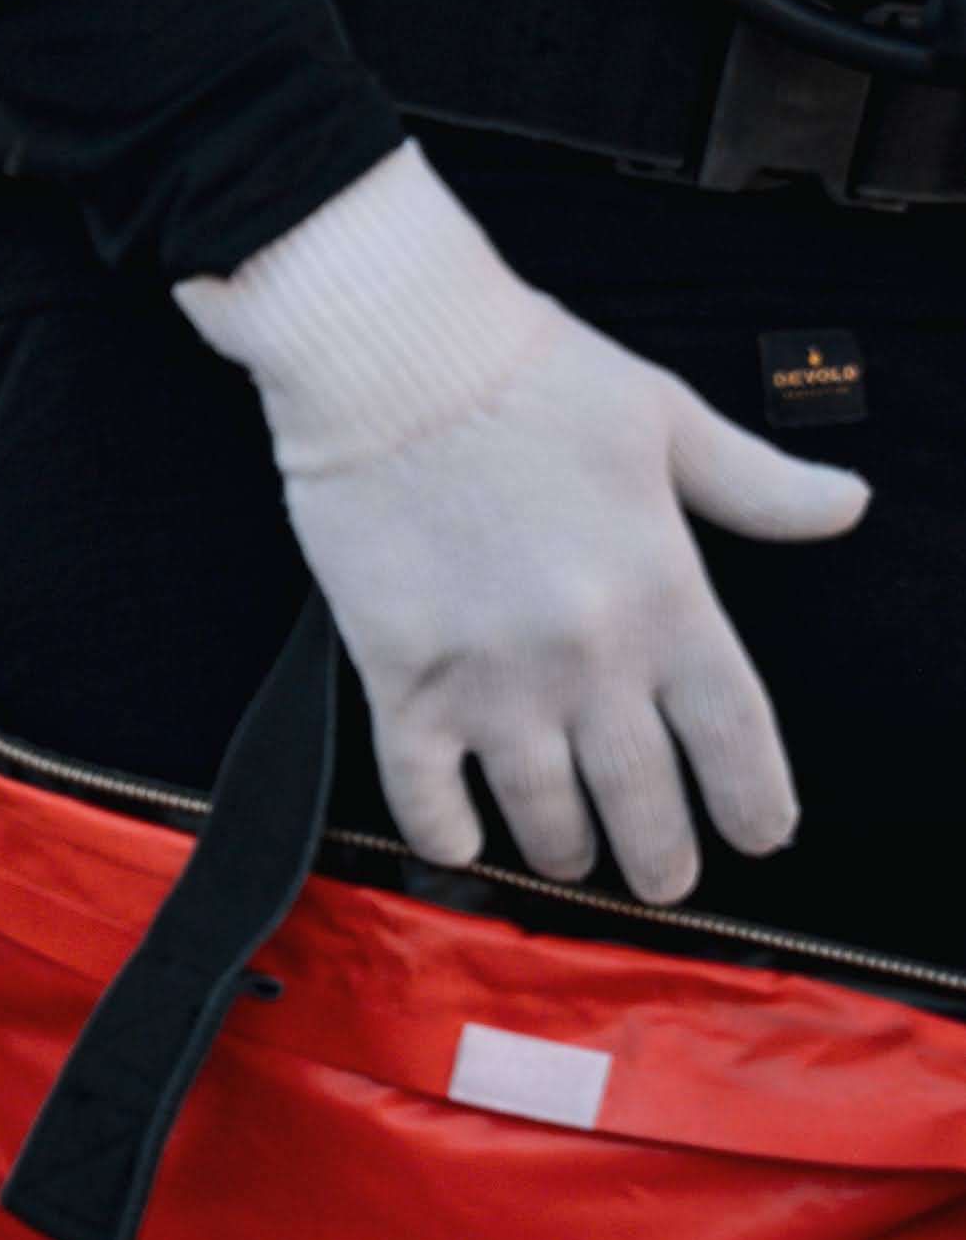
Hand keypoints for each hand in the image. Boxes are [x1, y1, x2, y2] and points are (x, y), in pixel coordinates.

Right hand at [179, 145, 864, 902]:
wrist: (392, 358)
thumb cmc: (532, 375)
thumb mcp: (668, 421)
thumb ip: (757, 485)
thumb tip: (848, 505)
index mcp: (668, 593)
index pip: (737, 736)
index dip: (757, 803)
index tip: (762, 837)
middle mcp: (589, 652)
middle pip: (644, 797)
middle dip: (662, 856)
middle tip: (663, 881)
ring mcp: (490, 672)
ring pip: (543, 808)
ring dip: (566, 851)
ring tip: (574, 861)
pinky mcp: (399, 672)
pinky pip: (425, 788)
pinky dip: (450, 831)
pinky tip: (466, 841)